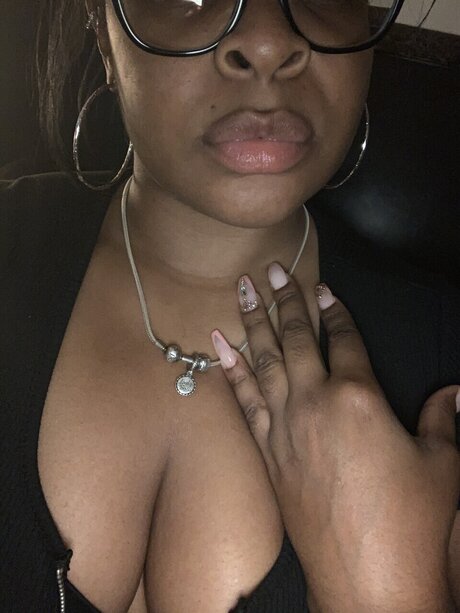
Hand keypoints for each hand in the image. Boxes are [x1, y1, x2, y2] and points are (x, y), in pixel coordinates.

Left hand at [210, 262, 459, 611]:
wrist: (367, 578)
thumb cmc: (411, 521)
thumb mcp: (442, 464)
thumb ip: (444, 419)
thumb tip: (455, 393)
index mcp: (359, 396)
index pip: (344, 338)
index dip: (334, 309)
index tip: (321, 286)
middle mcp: (315, 403)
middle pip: (296, 338)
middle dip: (284, 300)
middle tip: (270, 269)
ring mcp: (285, 426)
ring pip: (264, 360)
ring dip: (253, 321)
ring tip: (242, 289)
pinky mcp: (268, 452)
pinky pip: (244, 400)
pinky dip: (230, 369)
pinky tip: (218, 344)